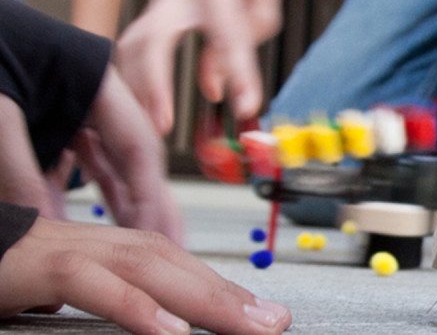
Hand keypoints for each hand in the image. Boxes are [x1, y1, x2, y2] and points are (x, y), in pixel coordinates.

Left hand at [0, 66, 183, 243]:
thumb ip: (19, 169)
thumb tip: (41, 225)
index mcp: (96, 80)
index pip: (139, 145)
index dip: (151, 195)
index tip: (158, 234)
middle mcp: (90, 97)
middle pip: (130, 160)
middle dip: (146, 206)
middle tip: (165, 247)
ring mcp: (66, 111)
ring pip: (103, 167)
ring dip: (116, 206)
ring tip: (130, 243)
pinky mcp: (42, 124)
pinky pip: (65, 168)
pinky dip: (69, 197)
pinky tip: (77, 226)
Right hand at [0, 217, 291, 333]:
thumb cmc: (16, 276)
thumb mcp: (80, 293)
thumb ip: (122, 301)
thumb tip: (167, 321)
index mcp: (116, 251)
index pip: (182, 269)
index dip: (225, 290)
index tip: (264, 315)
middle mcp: (105, 245)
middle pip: (179, 266)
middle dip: (229, 295)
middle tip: (274, 322)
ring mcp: (76, 251)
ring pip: (151, 269)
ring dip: (203, 298)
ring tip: (247, 326)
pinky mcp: (44, 267)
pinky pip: (96, 285)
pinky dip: (136, 306)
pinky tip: (170, 331)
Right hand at [116, 0, 284, 133]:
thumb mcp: (263, 7)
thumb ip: (242, 49)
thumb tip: (217, 91)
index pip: (228, 39)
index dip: (238, 76)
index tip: (246, 107)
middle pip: (154, 41)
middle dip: (154, 86)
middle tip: (162, 126)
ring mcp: (160, 1)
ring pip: (132, 46)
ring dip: (136, 89)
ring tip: (147, 129)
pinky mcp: (151, 11)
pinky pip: (131, 48)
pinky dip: (131, 78)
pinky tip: (140, 108)